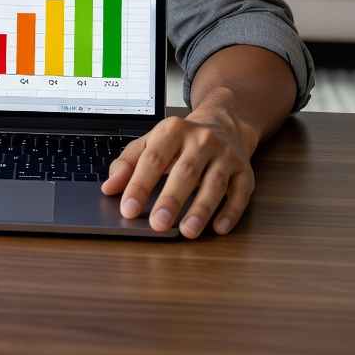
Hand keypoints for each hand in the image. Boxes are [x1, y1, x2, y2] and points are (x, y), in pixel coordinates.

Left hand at [101, 110, 256, 238]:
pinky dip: (231, 212)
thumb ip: (128, 163)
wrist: (223, 123)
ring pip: (214, 183)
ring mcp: (225, 155)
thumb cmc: (180, 140)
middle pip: (184, 172)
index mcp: (173, 130)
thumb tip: (109, 188)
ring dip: (201, 209)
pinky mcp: (244, 172)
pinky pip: (240, 193)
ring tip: (187, 231)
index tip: (128, 208)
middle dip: (171, 200)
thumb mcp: (151, 142)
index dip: (140, 185)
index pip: (153, 159)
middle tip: (157, 224)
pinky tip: (219, 228)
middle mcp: (201, 140)